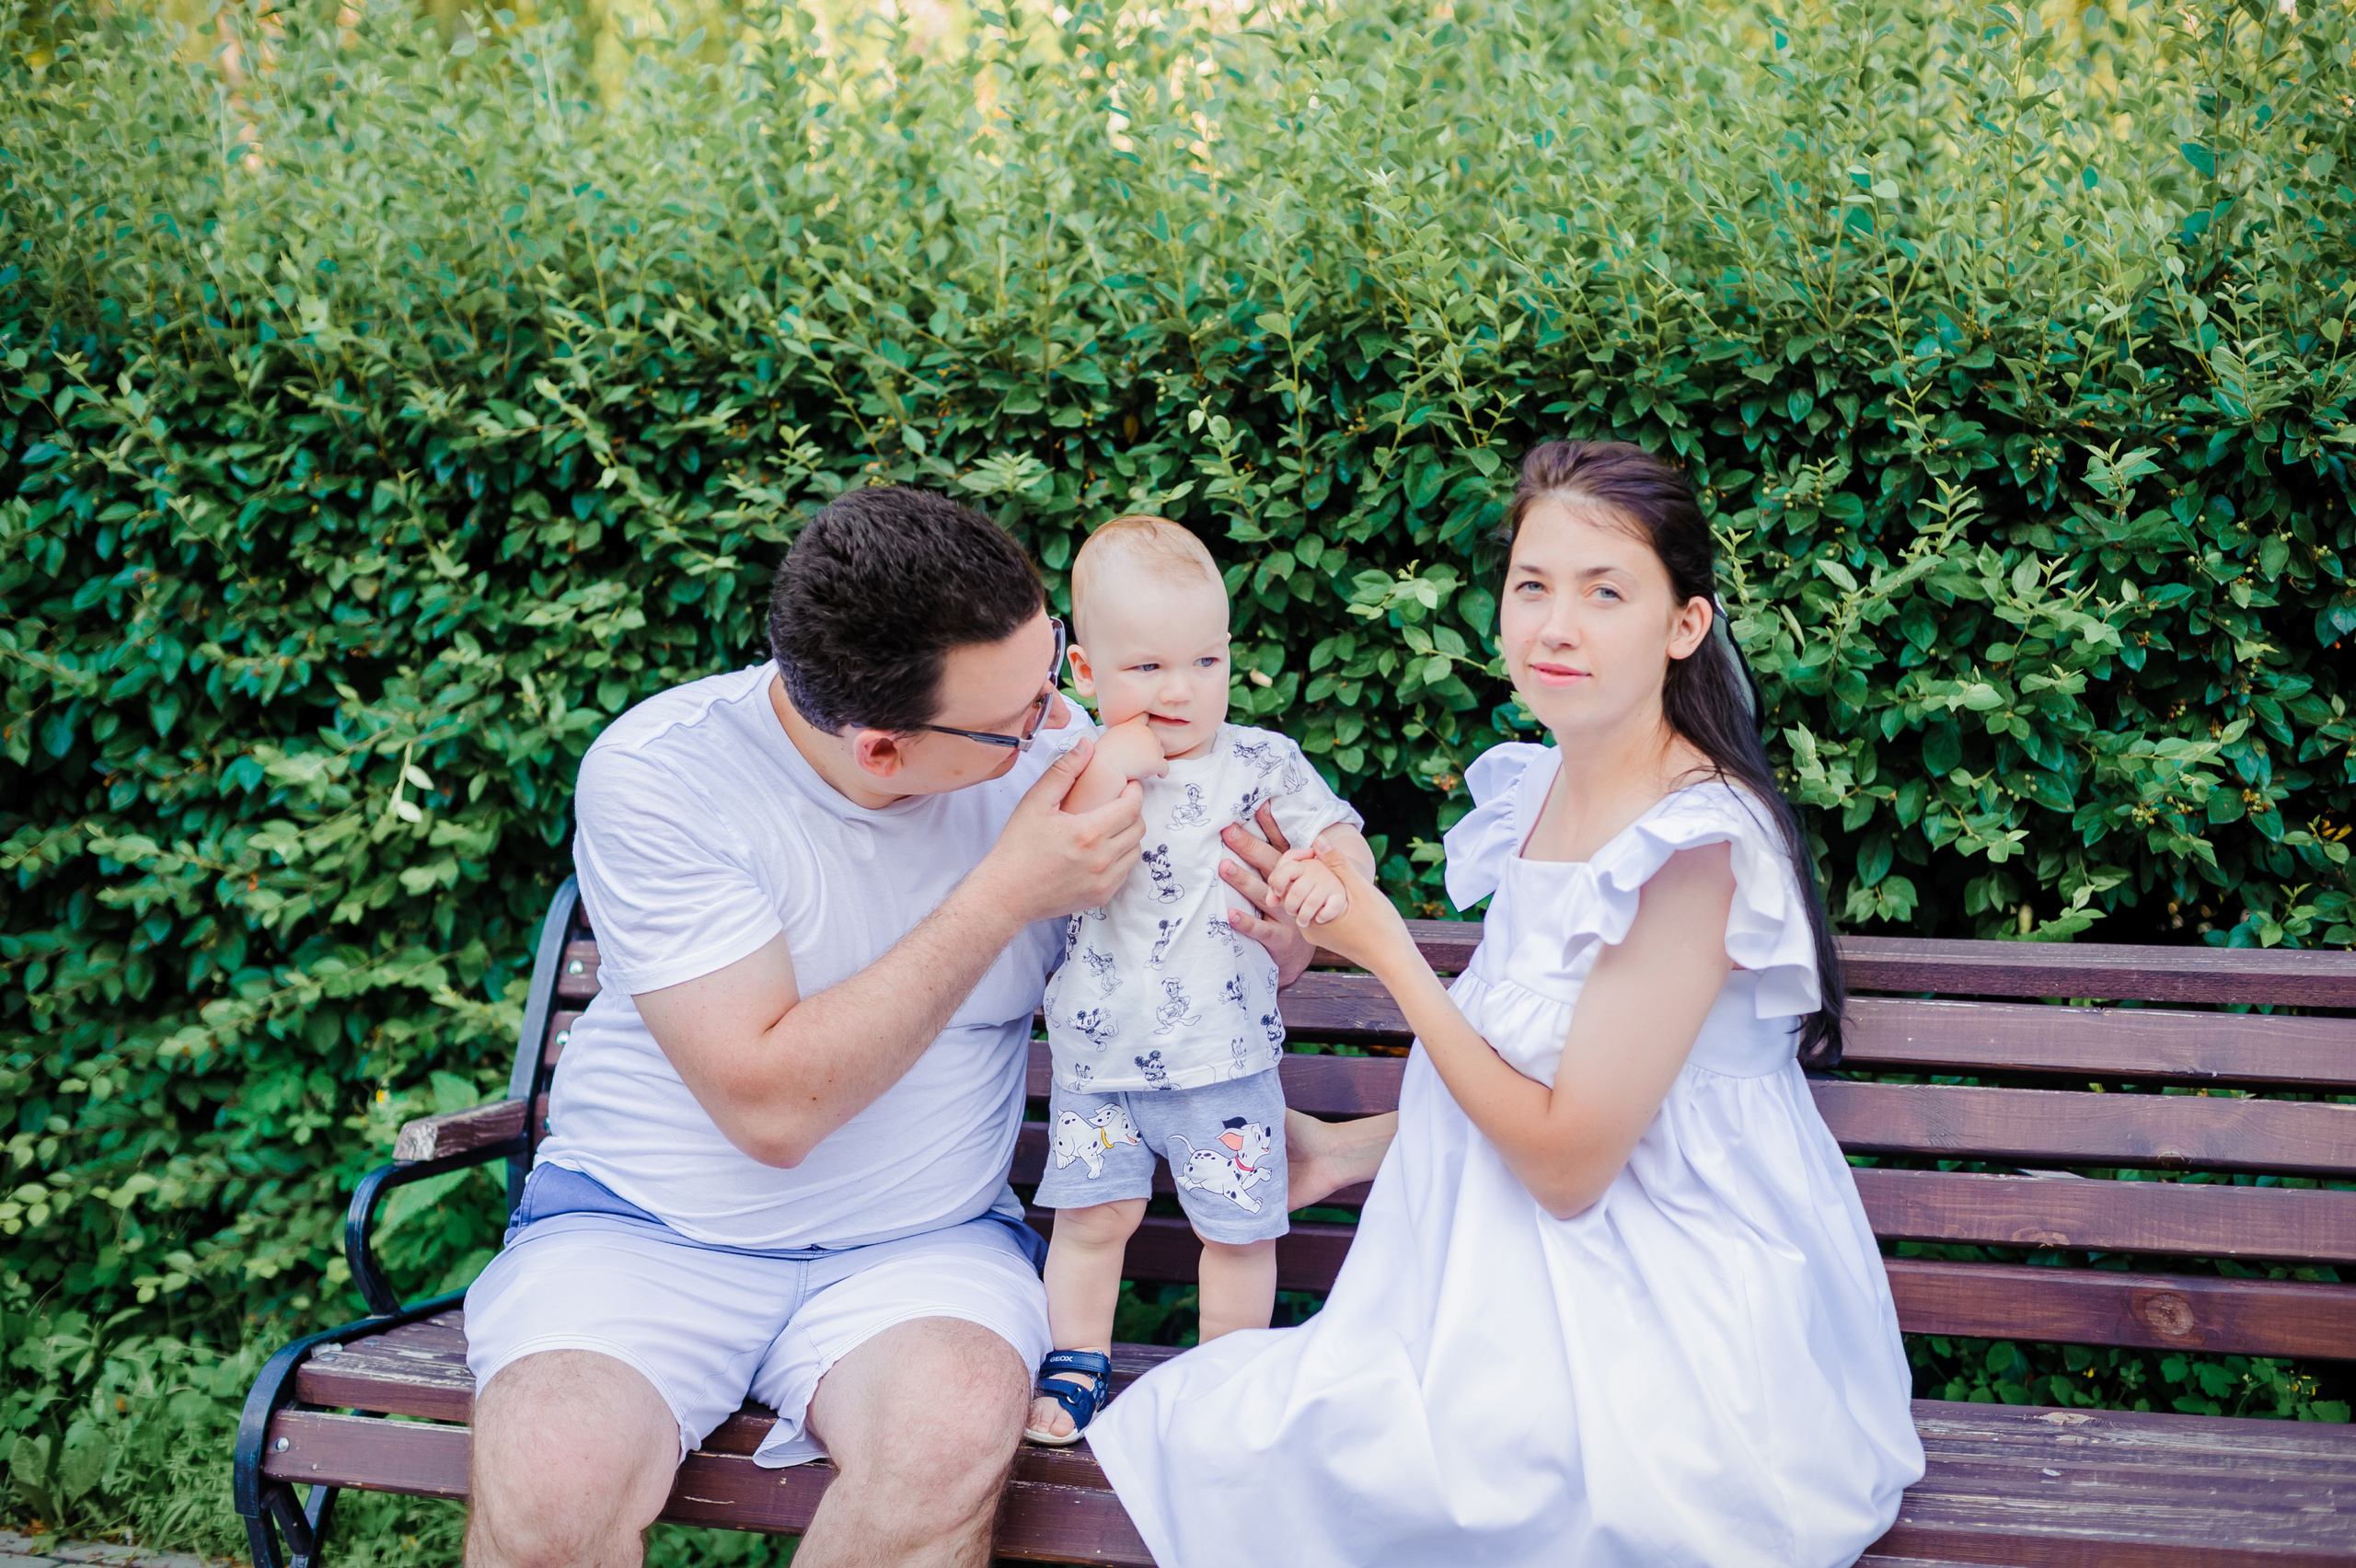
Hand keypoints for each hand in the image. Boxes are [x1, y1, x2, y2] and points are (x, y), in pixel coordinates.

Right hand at [974, 738, 1144, 923]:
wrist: (1006, 894)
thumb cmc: (1017, 847)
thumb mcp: (1035, 802)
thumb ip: (1064, 771)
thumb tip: (1086, 745)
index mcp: (1089, 833)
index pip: (1132, 807)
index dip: (1134, 792)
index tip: (1126, 785)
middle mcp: (1102, 859)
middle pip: (1139, 828)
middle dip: (1133, 811)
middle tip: (1117, 803)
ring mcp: (1104, 881)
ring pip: (1135, 851)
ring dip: (1129, 835)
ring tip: (1110, 826)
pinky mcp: (1101, 896)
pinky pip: (1125, 872)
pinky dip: (1121, 858)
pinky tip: (1102, 850)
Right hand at [1096, 712, 1171, 779]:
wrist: (1106, 765)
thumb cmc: (1104, 754)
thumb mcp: (1113, 736)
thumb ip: (1125, 734)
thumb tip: (1132, 744)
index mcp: (1135, 725)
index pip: (1145, 716)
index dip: (1146, 721)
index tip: (1146, 728)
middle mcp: (1146, 733)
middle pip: (1155, 740)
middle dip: (1149, 750)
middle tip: (1137, 760)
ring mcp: (1153, 747)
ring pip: (1160, 754)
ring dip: (1153, 761)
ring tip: (1139, 768)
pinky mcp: (1156, 762)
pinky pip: (1165, 768)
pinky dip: (1162, 772)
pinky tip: (1159, 775)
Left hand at [1217, 805, 1314, 984]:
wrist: (1308, 949)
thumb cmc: (1293, 905)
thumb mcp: (1293, 879)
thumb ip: (1278, 850)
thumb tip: (1263, 809)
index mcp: (1294, 873)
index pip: (1280, 845)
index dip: (1269, 825)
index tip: (1256, 805)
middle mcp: (1292, 890)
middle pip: (1271, 866)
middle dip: (1249, 847)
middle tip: (1228, 832)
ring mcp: (1286, 914)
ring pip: (1264, 895)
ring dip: (1243, 881)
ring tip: (1223, 867)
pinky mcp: (1280, 938)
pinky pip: (1262, 929)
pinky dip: (1246, 922)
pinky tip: (1230, 914)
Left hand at [1285, 841, 1410, 974]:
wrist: (1394, 960)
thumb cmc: (1380, 926)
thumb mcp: (1359, 889)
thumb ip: (1337, 863)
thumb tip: (1317, 838)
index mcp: (1310, 918)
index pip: (1289, 887)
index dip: (1299, 868)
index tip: (1313, 858)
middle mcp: (1309, 931)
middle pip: (1298, 896)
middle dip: (1308, 879)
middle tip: (1324, 865)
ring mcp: (1320, 937)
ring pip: (1310, 904)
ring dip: (1318, 890)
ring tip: (1336, 879)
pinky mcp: (1330, 940)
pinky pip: (1320, 915)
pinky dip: (1326, 902)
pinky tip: (1344, 896)